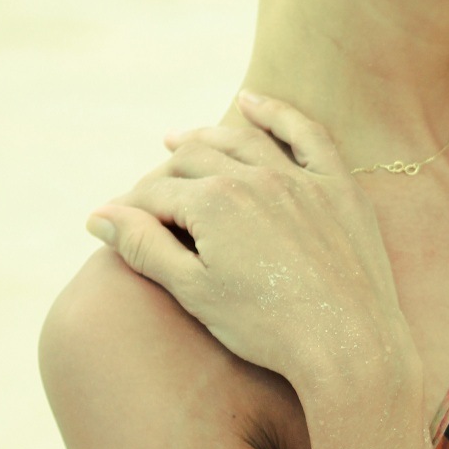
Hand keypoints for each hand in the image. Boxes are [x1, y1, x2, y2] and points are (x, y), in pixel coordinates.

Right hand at [86, 92, 420, 399]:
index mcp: (215, 203)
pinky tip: (252, 102)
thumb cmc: (267, 329)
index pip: (157, 194)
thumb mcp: (194, 292)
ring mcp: (300, 179)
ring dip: (205, 136)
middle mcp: (256, 178)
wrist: (348, 346)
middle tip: (146, 191)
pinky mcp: (338, 187)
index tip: (116, 223)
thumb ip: (144, 247)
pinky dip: (277, 114)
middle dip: (162, 173)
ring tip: (178, 138)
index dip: (130, 209)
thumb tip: (99, 216)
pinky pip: (307, 135)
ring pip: (242, 141)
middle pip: (194, 160)